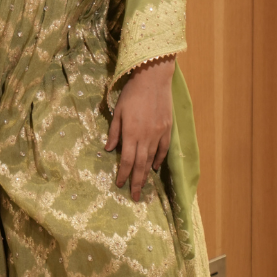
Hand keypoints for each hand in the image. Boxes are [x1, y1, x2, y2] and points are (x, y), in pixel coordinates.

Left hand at [106, 55, 174, 201]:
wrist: (153, 79)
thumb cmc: (131, 93)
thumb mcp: (117, 111)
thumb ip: (114, 132)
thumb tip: (109, 149)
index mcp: (131, 133)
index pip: (127, 160)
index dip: (123, 174)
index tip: (119, 185)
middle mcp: (146, 137)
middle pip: (140, 165)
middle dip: (136, 182)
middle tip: (134, 196)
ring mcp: (158, 134)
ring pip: (152, 159)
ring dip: (147, 174)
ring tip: (143, 186)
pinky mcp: (167, 129)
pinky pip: (163, 149)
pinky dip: (159, 160)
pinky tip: (155, 168)